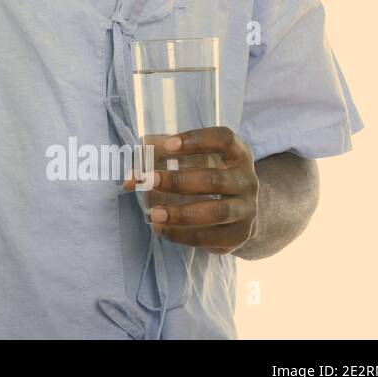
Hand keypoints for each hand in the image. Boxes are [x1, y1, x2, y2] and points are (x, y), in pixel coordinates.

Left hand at [120, 126, 258, 254]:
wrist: (238, 207)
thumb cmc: (204, 172)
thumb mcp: (187, 157)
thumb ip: (155, 158)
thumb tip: (130, 179)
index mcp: (236, 153)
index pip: (224, 139)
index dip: (197, 140)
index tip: (168, 145)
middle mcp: (247, 180)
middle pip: (214, 180)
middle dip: (178, 182)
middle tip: (148, 181)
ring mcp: (247, 208)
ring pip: (217, 211)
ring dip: (181, 214)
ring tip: (154, 214)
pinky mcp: (241, 234)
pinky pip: (213, 237)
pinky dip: (184, 235)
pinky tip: (162, 229)